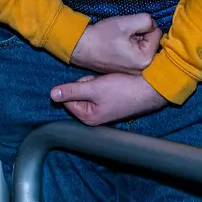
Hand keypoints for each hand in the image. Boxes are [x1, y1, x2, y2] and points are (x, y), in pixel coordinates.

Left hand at [51, 72, 168, 126]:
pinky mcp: (112, 105)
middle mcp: (95, 118)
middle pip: (79, 95)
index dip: (77, 85)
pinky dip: (104, 85)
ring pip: (90, 92)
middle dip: (87, 84)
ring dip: (96, 84)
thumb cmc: (123, 90)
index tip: (91, 83)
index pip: (68, 99)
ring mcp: (104, 112)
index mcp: (88, 117)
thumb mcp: (94, 88)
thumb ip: (72, 90)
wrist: (149, 89)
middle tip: (101, 82)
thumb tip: (52, 94)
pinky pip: (100, 92)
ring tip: (110, 82)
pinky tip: (115, 84)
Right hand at [69, 13, 160, 73]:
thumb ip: (147, 21)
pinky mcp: (127, 70)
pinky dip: (130, 49)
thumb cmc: (102, 36)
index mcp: (145, 59)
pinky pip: (136, 55)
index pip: (157, 33)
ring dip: (135, 41)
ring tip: (119, 42)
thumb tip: (153, 25)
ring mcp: (135, 72)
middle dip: (141, 35)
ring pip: (144, 47)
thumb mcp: (127, 22)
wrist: (81, 47)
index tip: (129, 29)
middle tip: (124, 36)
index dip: (144, 26)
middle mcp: (142, 70)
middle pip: (152, 42)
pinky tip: (118, 47)